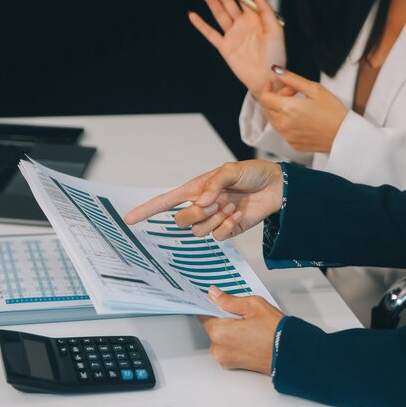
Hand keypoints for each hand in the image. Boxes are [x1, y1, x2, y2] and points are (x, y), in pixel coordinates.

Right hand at [124, 160, 282, 240]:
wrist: (276, 187)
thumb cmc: (252, 173)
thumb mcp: (231, 170)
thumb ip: (213, 184)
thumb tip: (201, 202)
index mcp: (195, 189)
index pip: (165, 201)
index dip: (146, 210)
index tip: (129, 219)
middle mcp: (201, 206)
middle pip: (181, 221)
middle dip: (196, 214)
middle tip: (216, 201)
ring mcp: (213, 220)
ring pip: (199, 232)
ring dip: (215, 218)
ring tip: (231, 205)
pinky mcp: (227, 230)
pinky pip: (218, 237)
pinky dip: (228, 226)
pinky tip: (237, 215)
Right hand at [189, 0, 285, 97]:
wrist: (268, 78)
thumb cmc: (276, 56)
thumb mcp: (275, 29)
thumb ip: (265, 9)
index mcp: (255, 18)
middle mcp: (242, 24)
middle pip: (227, 1)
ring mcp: (232, 35)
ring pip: (218, 13)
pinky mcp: (225, 48)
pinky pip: (210, 34)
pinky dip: (201, 25)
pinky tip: (193, 15)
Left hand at [198, 286, 284, 373]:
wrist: (289, 354)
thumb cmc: (275, 332)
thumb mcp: (253, 305)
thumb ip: (229, 300)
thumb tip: (214, 294)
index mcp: (219, 332)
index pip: (203, 313)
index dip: (209, 304)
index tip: (213, 299)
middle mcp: (218, 348)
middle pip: (212, 326)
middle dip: (222, 317)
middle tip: (240, 313)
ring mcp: (224, 359)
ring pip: (219, 337)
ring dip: (228, 329)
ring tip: (247, 325)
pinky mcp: (231, 364)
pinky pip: (226, 347)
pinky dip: (232, 340)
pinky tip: (247, 335)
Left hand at [259, 66, 348, 152]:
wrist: (344, 135)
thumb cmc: (333, 111)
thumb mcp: (314, 89)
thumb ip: (292, 79)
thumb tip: (276, 71)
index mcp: (288, 109)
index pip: (264, 98)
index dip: (267, 88)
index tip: (273, 83)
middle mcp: (284, 125)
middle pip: (267, 108)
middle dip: (276, 97)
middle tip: (293, 92)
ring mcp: (287, 137)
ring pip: (274, 120)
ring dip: (280, 110)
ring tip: (299, 105)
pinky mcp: (293, 144)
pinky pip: (283, 131)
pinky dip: (287, 122)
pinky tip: (302, 119)